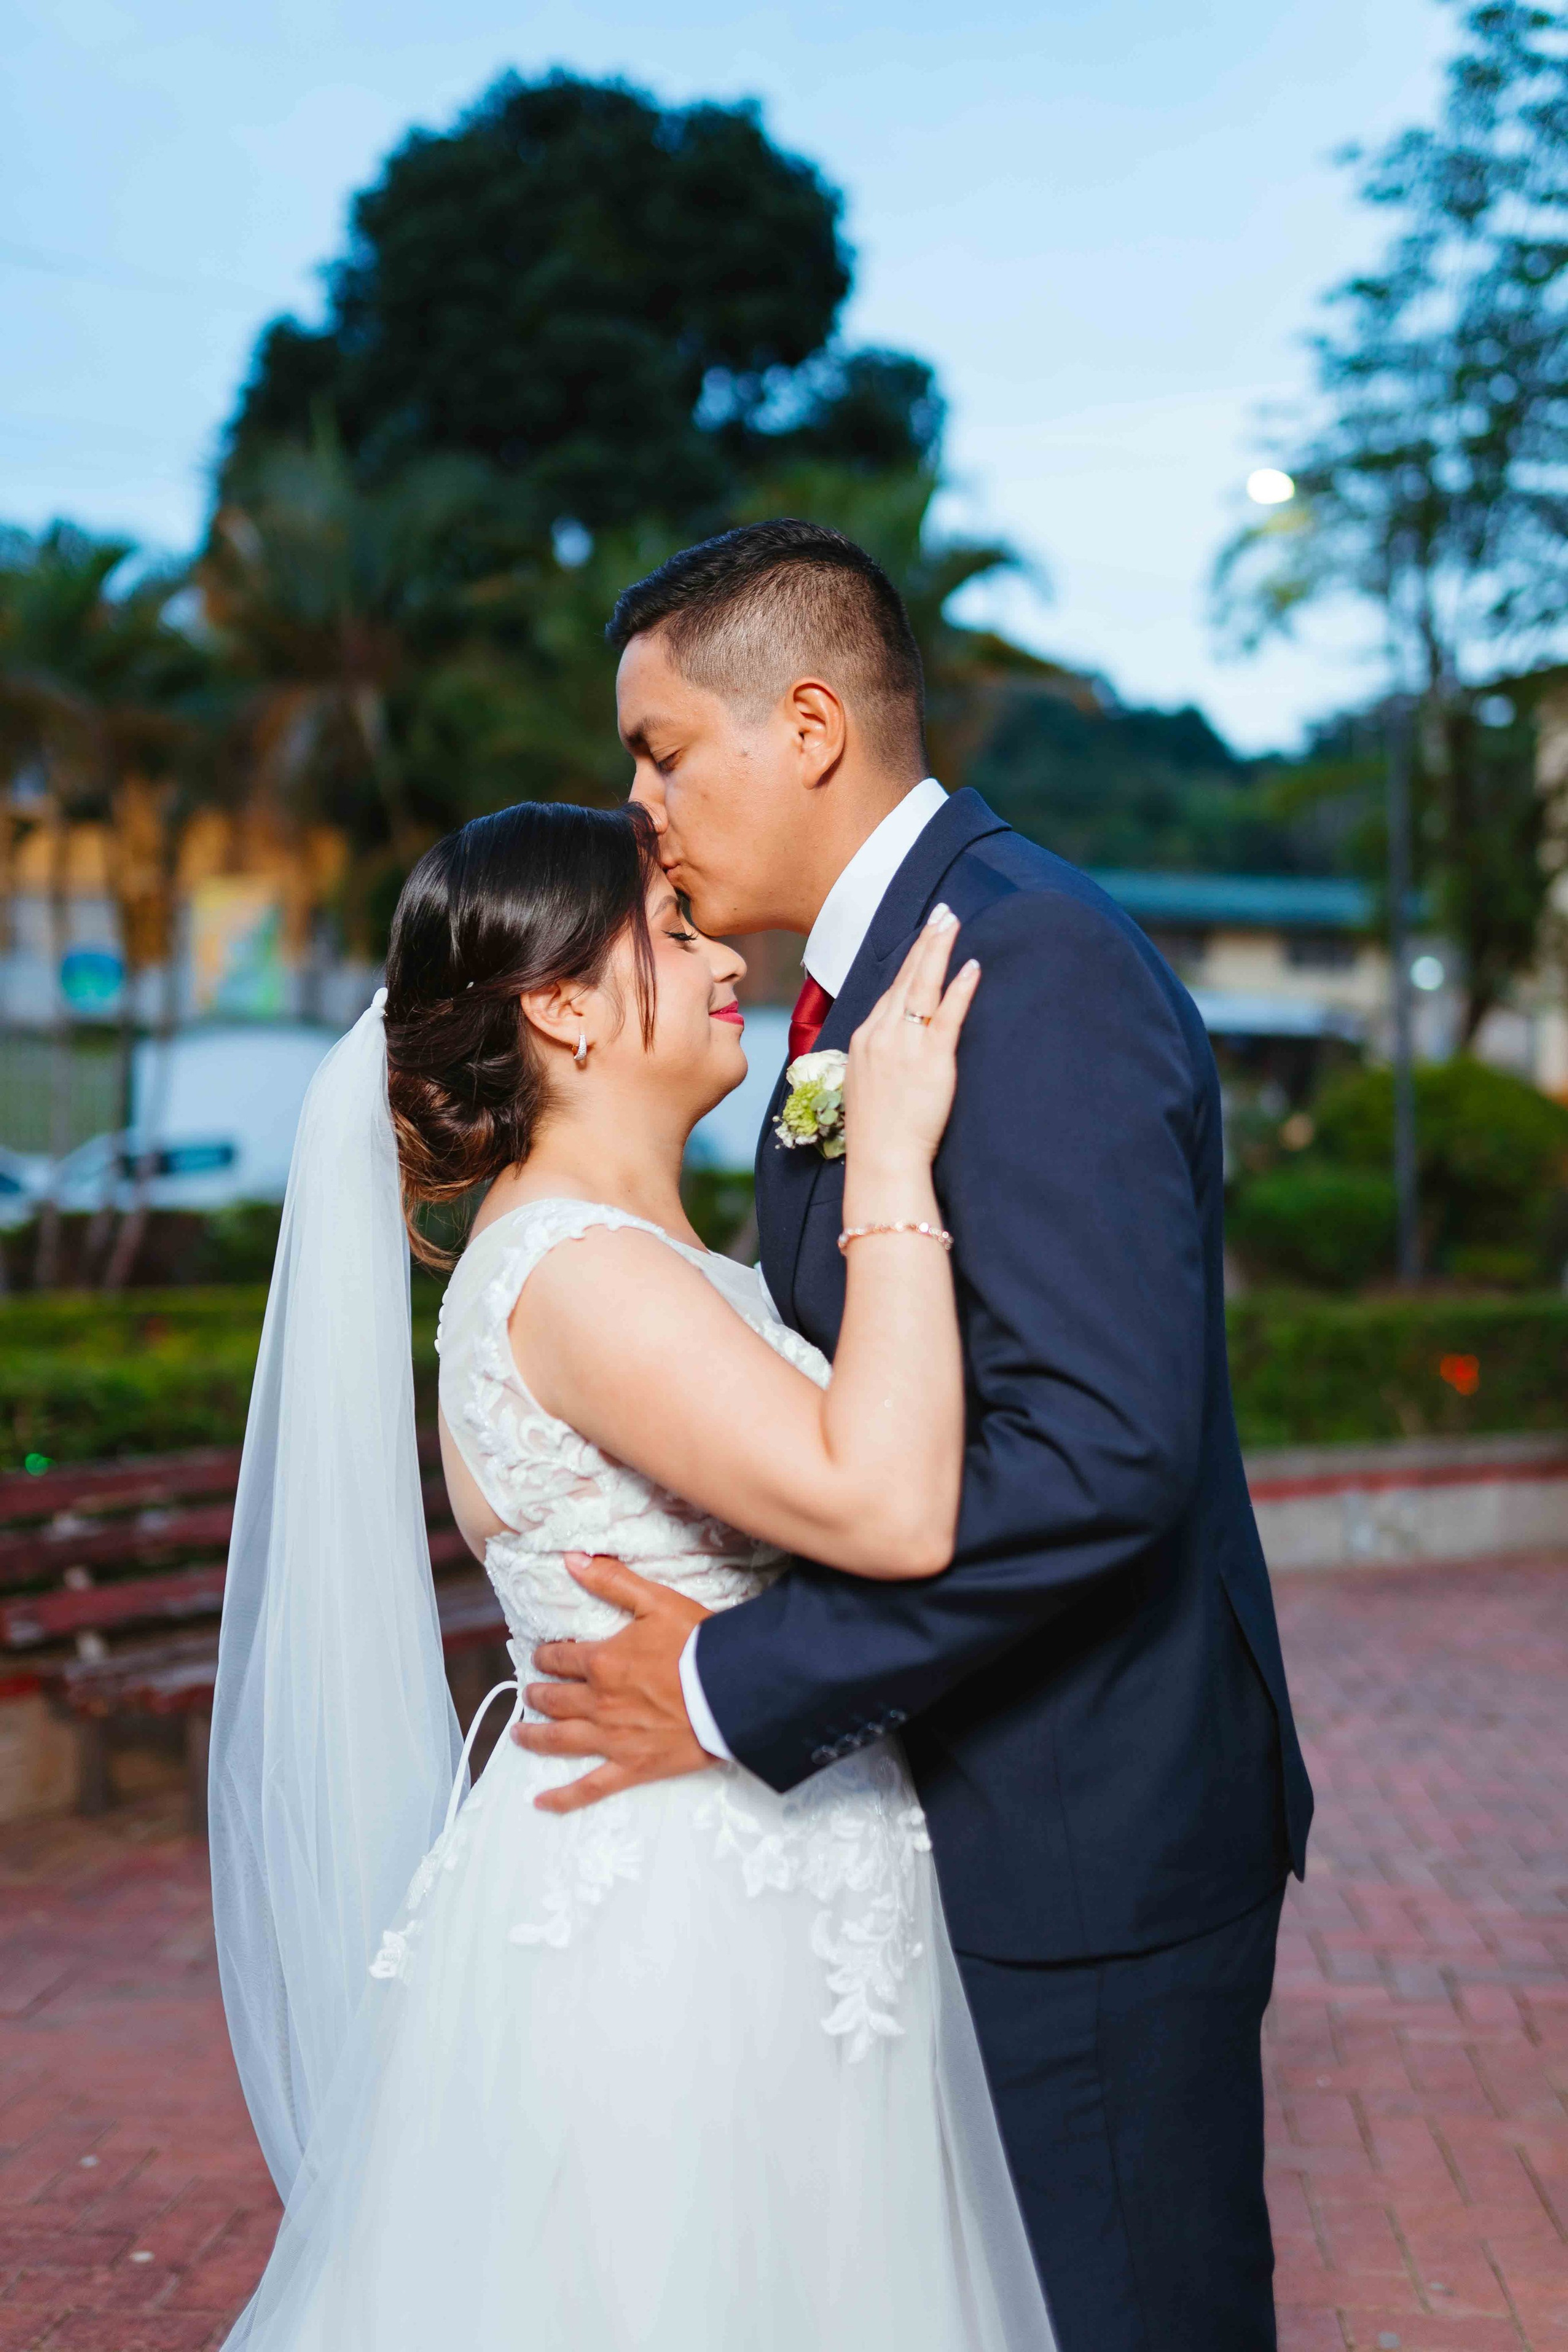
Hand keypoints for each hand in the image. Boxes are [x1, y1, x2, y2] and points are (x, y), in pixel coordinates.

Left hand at [512, 1553, 711, 1813]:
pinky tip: (541, 1802)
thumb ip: (611, 1581)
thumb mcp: (656, 1601)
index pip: (560, 1659)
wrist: (732, 1691)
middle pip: (555, 1699)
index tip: (542, 1656)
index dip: (547, 1656)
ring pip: (560, 1740)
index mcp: (602, 1662)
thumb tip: (572, 1560)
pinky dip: (563, 1798)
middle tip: (530, 1692)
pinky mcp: (632, 1767)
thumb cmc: (698, 1645)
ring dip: (535, 1737)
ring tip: (519, 1734)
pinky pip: (590, 1788)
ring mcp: (613, 1738)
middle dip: (539, 1693)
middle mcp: (599, 1703)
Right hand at [844, 906, 979, 1188]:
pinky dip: (960, 988)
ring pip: (923, 987)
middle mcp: (881, 1034)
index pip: (890, 990)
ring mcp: (905, 1045)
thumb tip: (891, 1042)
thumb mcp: (864, 1083)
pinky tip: (971, 966)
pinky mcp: (931, 1060)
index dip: (909, 961)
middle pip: (905, 978)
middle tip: (941, 913)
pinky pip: (947, 1016)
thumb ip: (878, 1055)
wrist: (882, 1158)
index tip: (922, 937)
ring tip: (952, 923)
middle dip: (925, 942)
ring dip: (938, 951)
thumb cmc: (877, 1131)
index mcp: (864, 1038)